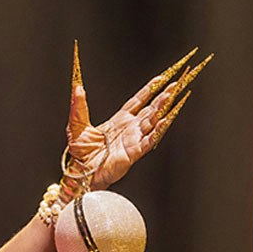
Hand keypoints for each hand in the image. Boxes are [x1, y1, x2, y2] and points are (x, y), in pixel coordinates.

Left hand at [65, 44, 209, 190]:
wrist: (81, 173)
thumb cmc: (80, 154)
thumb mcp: (76, 124)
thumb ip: (78, 106)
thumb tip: (77, 88)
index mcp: (119, 120)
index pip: (138, 101)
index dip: (148, 90)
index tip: (160, 78)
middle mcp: (129, 129)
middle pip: (150, 109)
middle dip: (163, 96)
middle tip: (176, 84)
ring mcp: (133, 140)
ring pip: (153, 121)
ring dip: (163, 108)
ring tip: (173, 95)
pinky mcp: (133, 152)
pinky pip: (149, 140)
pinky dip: (158, 131)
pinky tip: (166, 120)